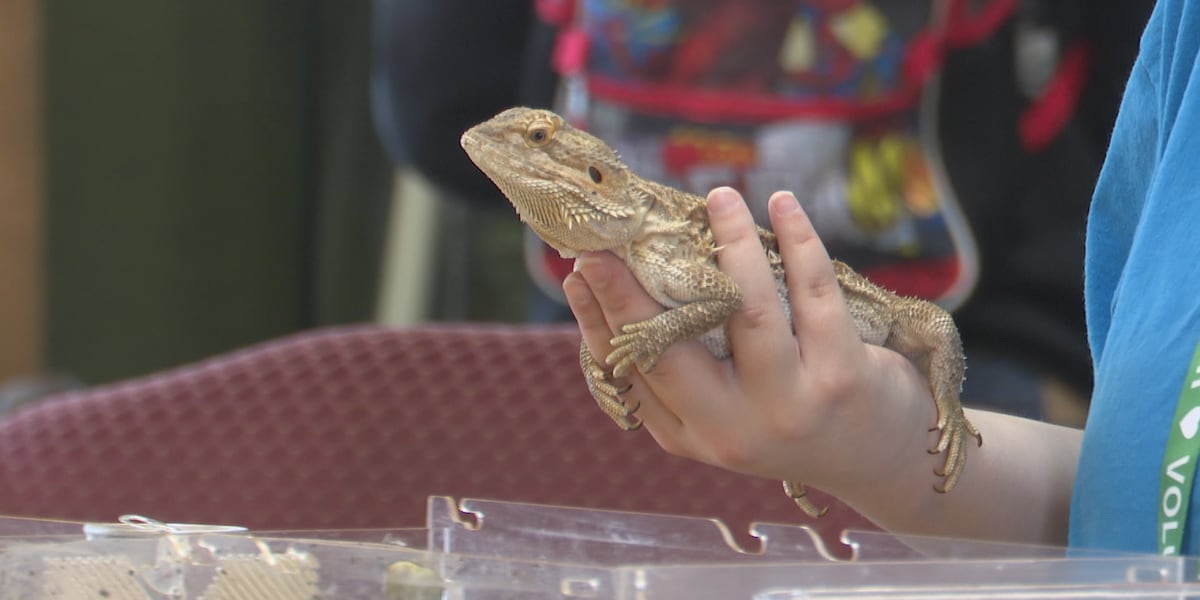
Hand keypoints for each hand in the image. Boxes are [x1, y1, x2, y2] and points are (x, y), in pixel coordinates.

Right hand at [562, 187, 938, 500]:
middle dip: (628, 291)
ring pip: (748, 310)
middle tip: (606, 239)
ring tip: (718, 196)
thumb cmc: (789, 414)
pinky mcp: (843, 378)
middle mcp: (733, 431)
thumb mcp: (725, 412)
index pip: (629, 373)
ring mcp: (790, 406)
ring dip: (729, 242)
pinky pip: (813, 292)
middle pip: (670, 350)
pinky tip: (781, 203)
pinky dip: (797, 239)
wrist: (881, 457)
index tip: (576, 267)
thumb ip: (683, 366)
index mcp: (691, 434)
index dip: (596, 318)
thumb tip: (625, 289)